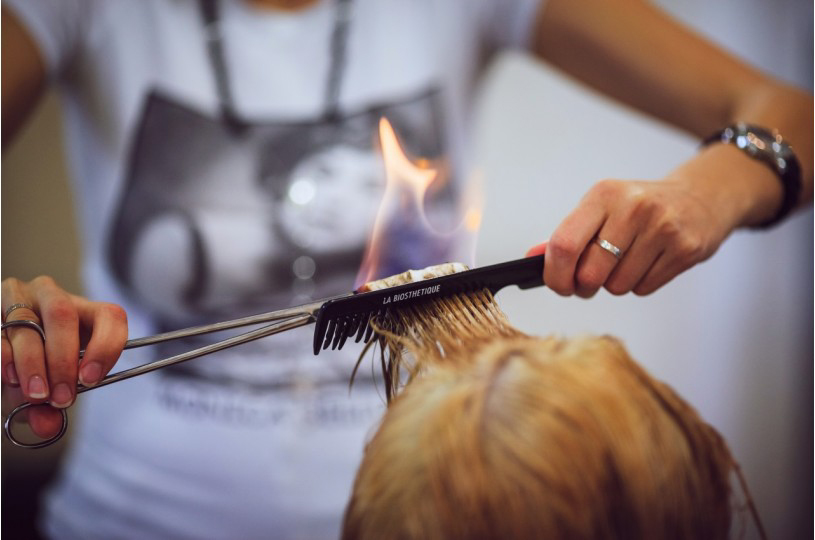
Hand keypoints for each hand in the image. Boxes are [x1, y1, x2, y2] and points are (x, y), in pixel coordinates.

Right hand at [1, 276, 127, 437]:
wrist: (0, 351)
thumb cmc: (34, 366)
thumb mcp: (51, 386)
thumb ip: (51, 408)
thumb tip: (47, 425)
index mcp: (84, 311)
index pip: (109, 316)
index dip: (104, 347)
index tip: (89, 381)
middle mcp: (52, 296)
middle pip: (63, 316)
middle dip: (62, 361)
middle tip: (59, 397)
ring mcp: (19, 297)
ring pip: (27, 321)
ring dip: (32, 362)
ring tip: (34, 394)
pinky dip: (5, 356)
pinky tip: (10, 376)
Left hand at [528, 178, 731, 297]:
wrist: (700, 198)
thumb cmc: (639, 207)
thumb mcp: (601, 208)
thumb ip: (567, 234)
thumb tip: (531, 257)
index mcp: (603, 195)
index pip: (564, 244)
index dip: (555, 274)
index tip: (558, 284)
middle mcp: (633, 208)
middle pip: (590, 273)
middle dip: (585, 286)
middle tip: (590, 280)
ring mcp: (662, 228)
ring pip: (617, 286)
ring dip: (615, 284)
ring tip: (627, 261)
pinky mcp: (685, 249)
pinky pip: (643, 288)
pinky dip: (639, 284)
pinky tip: (649, 261)